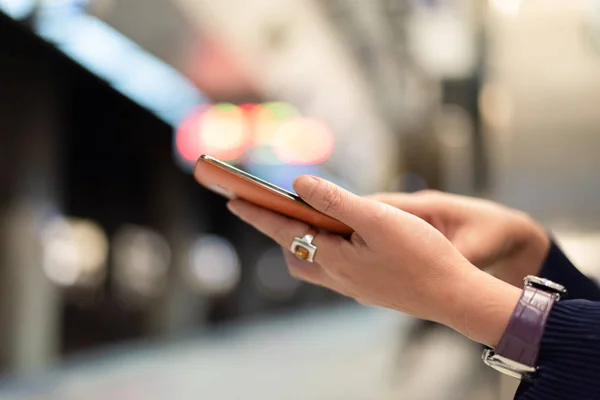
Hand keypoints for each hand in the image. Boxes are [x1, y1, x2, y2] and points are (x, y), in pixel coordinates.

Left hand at [227, 176, 520, 347]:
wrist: (455, 296)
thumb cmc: (421, 255)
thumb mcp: (377, 218)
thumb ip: (335, 201)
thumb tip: (298, 184)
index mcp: (333, 259)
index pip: (283, 231)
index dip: (256, 213)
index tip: (232, 199)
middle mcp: (337, 277)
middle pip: (295, 254)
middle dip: (279, 231)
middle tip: (273, 208)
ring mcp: (353, 286)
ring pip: (314, 264)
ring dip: (305, 241)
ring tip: (309, 218)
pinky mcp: (369, 288)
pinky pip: (335, 269)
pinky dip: (328, 250)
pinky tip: (345, 239)